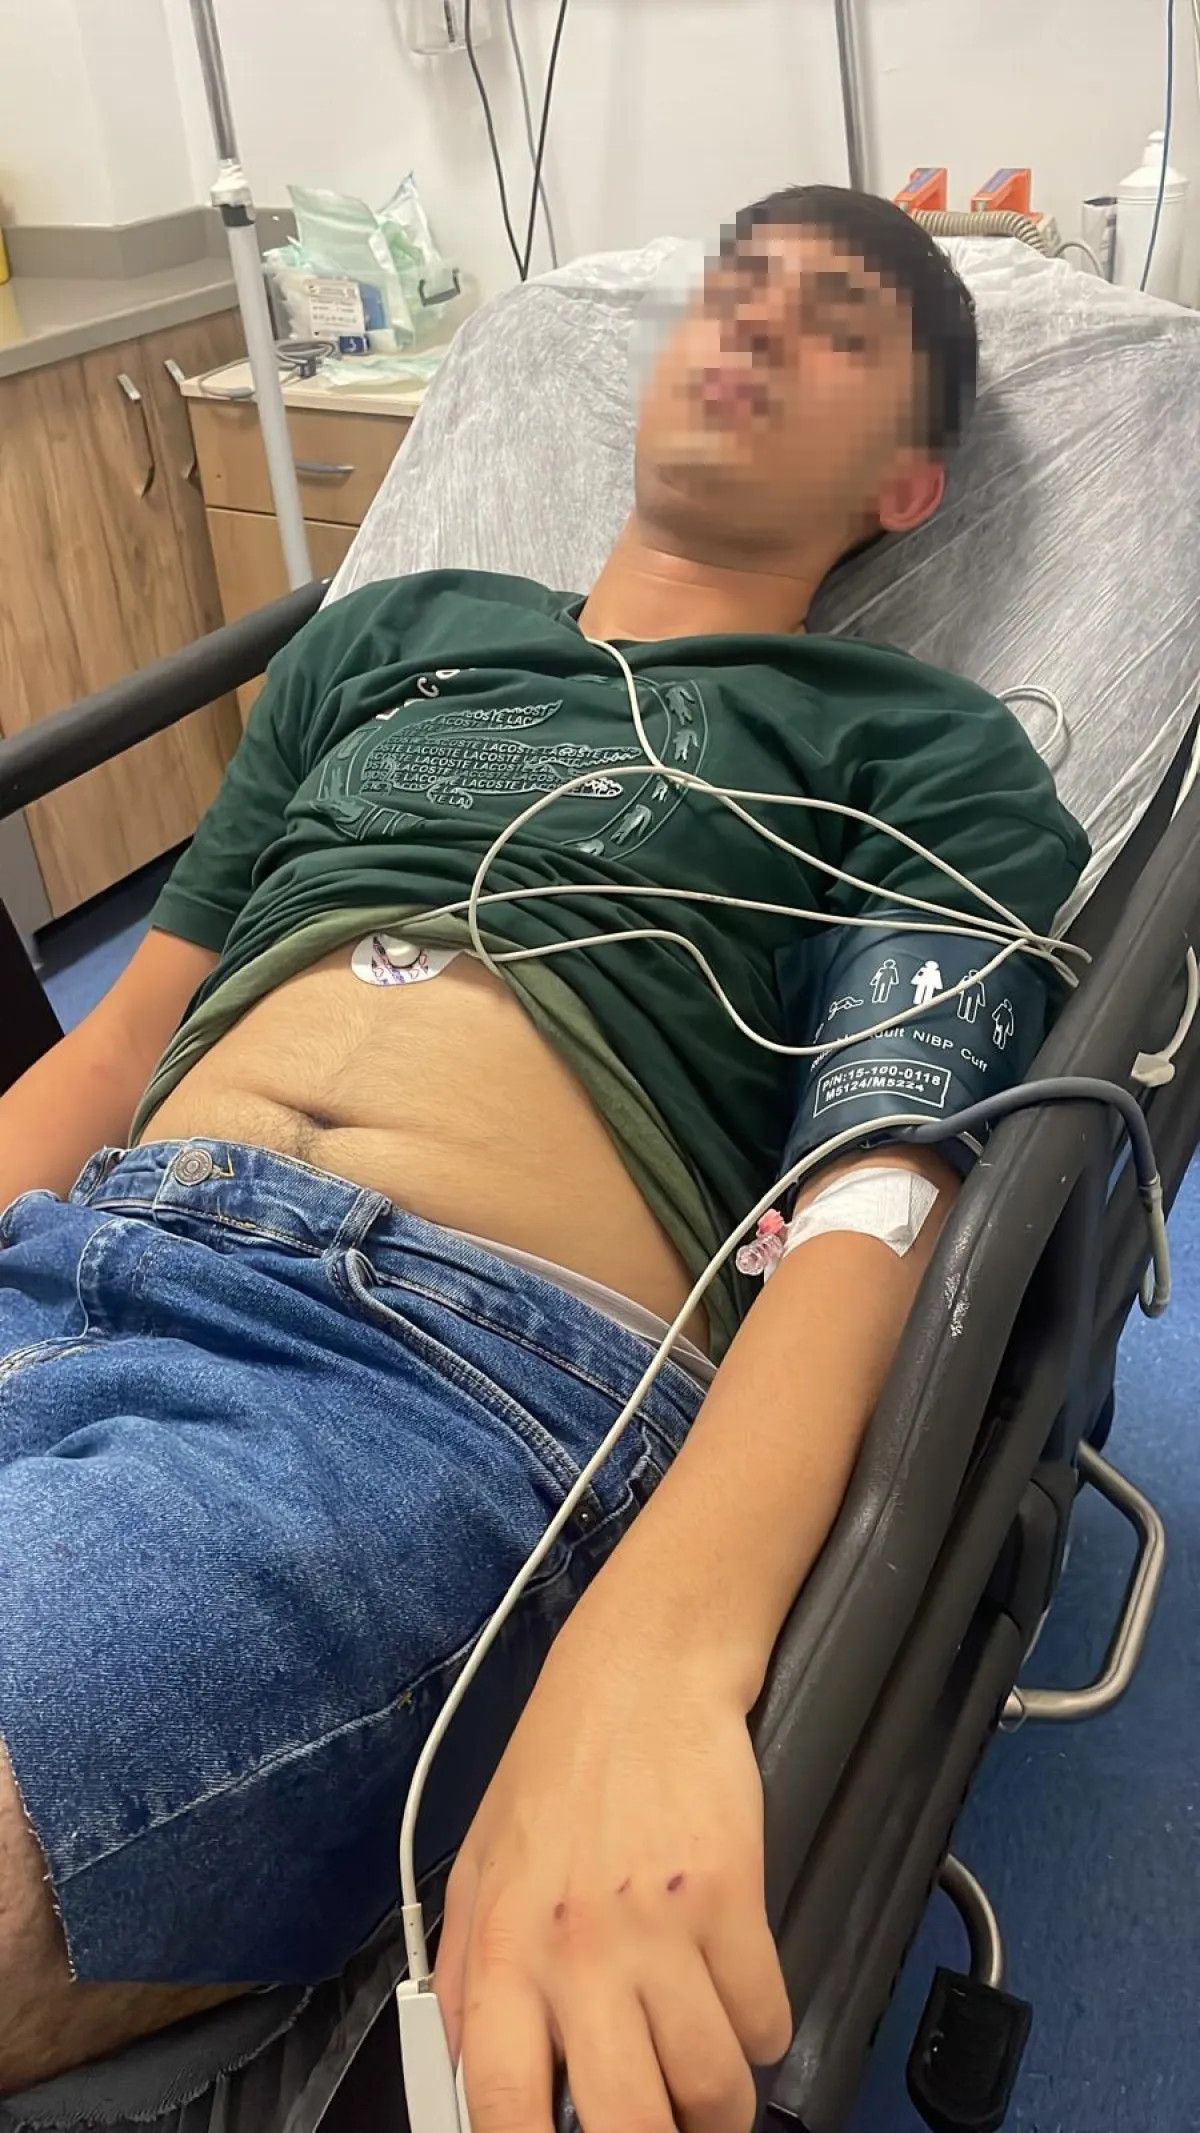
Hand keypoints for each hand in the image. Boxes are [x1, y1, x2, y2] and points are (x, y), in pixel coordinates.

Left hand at [433, 1607, 792, 2132]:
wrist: (643, 1670)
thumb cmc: (559, 1764)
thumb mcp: (479, 1864)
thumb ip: (464, 1974)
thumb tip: (460, 2078)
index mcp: (500, 1949)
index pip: (502, 2109)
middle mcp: (575, 1949)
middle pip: (629, 2125)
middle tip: (668, 2130)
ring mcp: (658, 1926)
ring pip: (714, 2087)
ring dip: (721, 2105)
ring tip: (710, 2083)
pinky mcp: (732, 1897)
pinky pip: (767, 2021)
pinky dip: (763, 2032)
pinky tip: (740, 2000)